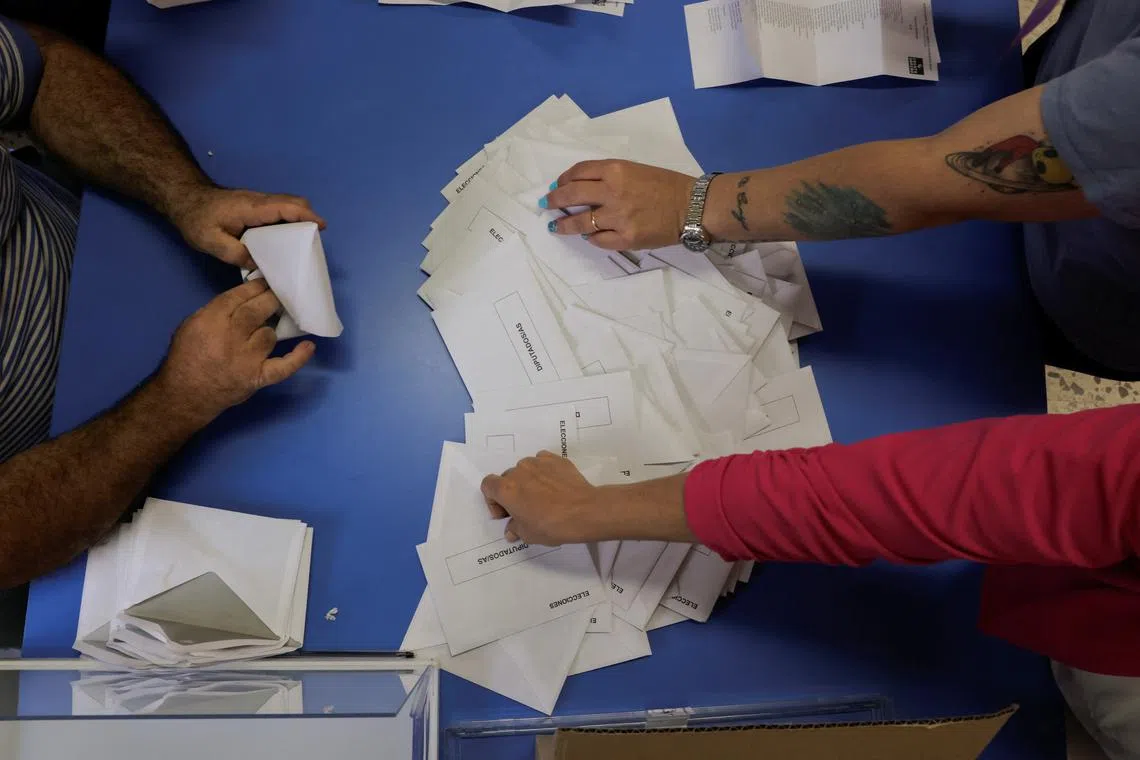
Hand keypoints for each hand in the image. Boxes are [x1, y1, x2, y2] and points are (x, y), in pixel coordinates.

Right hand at [157, 279, 315, 423]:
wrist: (186, 394)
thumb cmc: (186, 356)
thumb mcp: (191, 325)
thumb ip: (216, 311)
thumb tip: (243, 298)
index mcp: (211, 320)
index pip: (240, 296)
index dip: (256, 287)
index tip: (267, 283)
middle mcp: (231, 337)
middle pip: (258, 310)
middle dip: (270, 299)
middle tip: (278, 295)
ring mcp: (247, 358)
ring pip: (269, 335)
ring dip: (270, 330)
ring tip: (268, 328)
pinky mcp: (258, 377)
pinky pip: (284, 367)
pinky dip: (298, 358)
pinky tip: (308, 346)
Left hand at [170, 186, 326, 267]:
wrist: (184, 199)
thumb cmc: (195, 218)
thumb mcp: (210, 241)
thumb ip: (234, 253)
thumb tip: (257, 264)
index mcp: (252, 208)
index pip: (286, 207)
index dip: (306, 216)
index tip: (321, 227)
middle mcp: (260, 201)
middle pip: (294, 203)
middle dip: (308, 219)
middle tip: (311, 242)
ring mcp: (258, 202)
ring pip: (288, 206)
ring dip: (300, 221)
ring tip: (301, 245)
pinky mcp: (255, 207)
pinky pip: (280, 211)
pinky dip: (289, 222)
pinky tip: (284, 241)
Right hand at [481, 452, 601, 545]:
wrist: (584, 511)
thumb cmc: (551, 525)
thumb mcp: (528, 535)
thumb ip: (515, 529)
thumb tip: (511, 529)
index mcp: (506, 489)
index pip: (487, 485)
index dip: (493, 500)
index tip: (505, 513)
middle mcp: (518, 471)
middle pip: (507, 478)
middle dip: (512, 492)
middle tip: (525, 508)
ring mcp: (538, 462)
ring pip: (525, 469)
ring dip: (528, 481)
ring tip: (542, 496)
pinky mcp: (556, 459)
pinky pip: (542, 462)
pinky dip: (544, 472)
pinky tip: (553, 485)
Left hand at [542, 160, 695, 250]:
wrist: (692, 206)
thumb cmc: (666, 185)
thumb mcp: (635, 170)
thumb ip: (609, 177)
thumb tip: (580, 187)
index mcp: (616, 170)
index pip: (578, 172)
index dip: (563, 179)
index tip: (557, 186)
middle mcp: (613, 192)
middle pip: (572, 195)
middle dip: (554, 200)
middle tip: (547, 204)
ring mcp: (618, 217)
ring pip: (580, 222)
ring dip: (564, 225)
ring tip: (555, 226)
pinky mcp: (626, 238)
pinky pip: (598, 240)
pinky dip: (591, 238)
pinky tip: (588, 236)